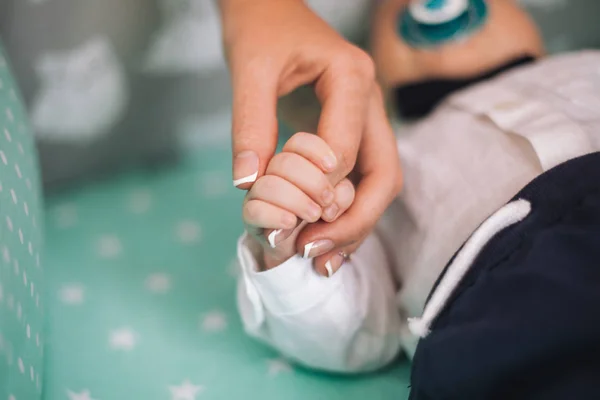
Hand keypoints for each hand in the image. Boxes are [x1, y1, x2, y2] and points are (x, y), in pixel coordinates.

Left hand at [220, 0, 401, 271]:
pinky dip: (343, 212)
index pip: (346, 150)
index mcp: (353, 78)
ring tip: (318, 261)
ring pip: (377, 183)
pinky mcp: (353, 132)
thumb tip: (247, 184)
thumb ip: (251, 123)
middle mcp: (371, 102)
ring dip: (352, 225)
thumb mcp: (250, 68)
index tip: (286, 222)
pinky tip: (321, 238)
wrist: (269, 8)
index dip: (318, 191)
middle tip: (314, 255)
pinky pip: (359, 179)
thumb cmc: (261, 28)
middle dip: (353, 221)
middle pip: (384, 176)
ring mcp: (367, 119)